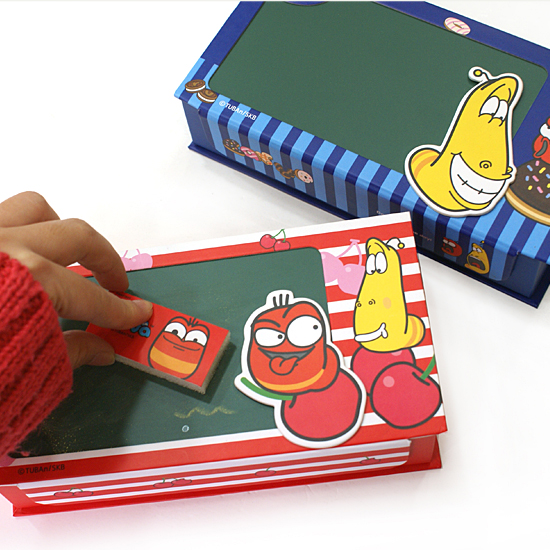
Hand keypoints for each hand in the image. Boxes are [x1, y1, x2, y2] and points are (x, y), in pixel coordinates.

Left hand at [0, 192, 151, 367]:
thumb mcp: (27, 366)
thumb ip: (69, 353)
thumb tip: (99, 349)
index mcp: (32, 278)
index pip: (93, 297)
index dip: (121, 309)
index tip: (136, 312)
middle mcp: (9, 246)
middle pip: (77, 237)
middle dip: (105, 258)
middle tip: (114, 281)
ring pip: (34, 209)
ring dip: (57, 228)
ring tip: (65, 252)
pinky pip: (2, 214)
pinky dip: (20, 228)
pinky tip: (21, 254)